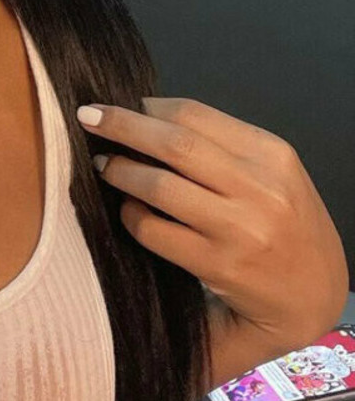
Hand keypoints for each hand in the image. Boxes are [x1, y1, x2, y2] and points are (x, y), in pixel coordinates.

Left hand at [77, 97, 348, 357]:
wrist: (313, 295)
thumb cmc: (284, 226)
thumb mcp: (270, 174)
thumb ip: (220, 146)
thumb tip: (145, 116)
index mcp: (271, 154)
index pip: (194, 114)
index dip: (146, 107)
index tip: (117, 105)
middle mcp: (259, 188)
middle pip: (174, 143)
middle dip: (121, 126)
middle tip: (87, 118)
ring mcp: (239, 229)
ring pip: (159, 186)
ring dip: (119, 171)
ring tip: (103, 166)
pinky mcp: (218, 266)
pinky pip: (154, 231)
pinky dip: (131, 215)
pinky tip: (127, 209)